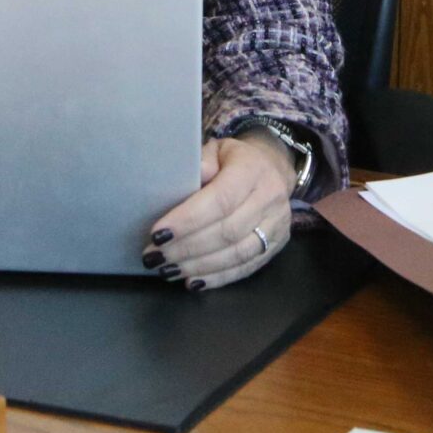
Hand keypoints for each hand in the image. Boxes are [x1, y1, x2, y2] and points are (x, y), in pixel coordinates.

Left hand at [144, 134, 294, 290]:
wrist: (272, 169)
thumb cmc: (234, 161)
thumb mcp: (216, 150)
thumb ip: (202, 162)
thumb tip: (187, 178)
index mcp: (253, 170)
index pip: (221, 200)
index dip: (188, 220)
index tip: (158, 234)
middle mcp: (270, 198)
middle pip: (227, 231)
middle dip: (187, 248)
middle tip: (155, 256)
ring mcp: (276, 225)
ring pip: (237, 254)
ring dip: (199, 266)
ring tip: (168, 270)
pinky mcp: (276, 246)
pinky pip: (246, 267)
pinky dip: (218, 278)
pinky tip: (193, 281)